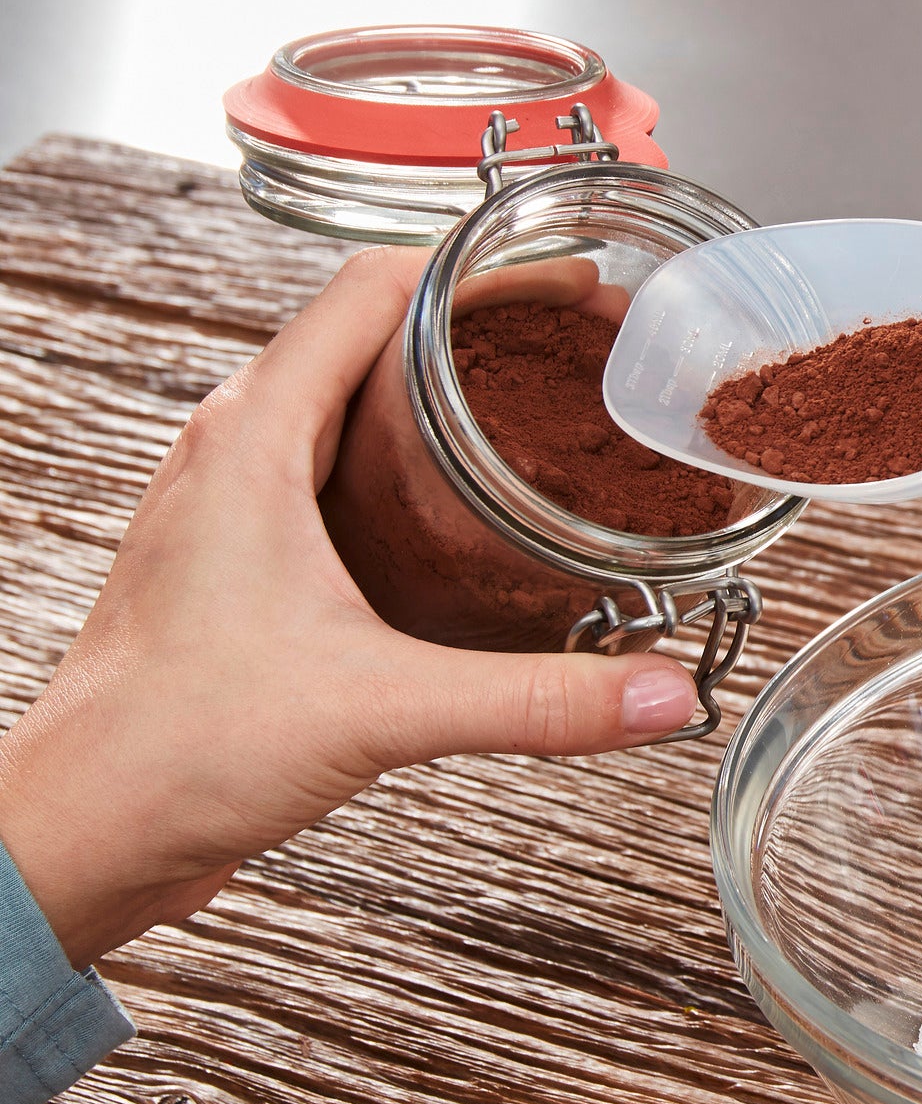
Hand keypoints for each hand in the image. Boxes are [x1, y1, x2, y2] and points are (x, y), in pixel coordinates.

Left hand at [0, 248, 699, 969]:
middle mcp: (234, 455)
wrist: (82, 833)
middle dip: (475, 335)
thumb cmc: (168, 747)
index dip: (475, 270)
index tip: (560, 283)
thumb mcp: (383, 708)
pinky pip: (335, 483)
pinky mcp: (242, 569)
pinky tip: (462, 531)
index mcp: (252, 439)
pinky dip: (408, 479)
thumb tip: (656, 693)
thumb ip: (537, 698)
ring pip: (347, 412)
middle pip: (366, 340)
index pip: (369, 290)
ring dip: (438, 408)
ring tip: (531, 428)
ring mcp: (233, 511)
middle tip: (569, 358)